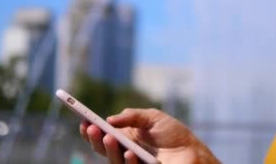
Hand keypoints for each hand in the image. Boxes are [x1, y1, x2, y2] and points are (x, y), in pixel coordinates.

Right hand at [80, 108, 219, 163]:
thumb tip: (110, 119)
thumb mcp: (152, 117)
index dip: (91, 131)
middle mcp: (125, 152)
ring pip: (114, 161)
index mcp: (125, 138)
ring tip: (109, 136)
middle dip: (95, 139)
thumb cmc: (173, 134)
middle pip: (104, 149)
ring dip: (109, 149)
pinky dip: (128, 161)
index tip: (83, 121)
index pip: (103, 136)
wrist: (193, 150)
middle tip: (93, 128)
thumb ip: (132, 116)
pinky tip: (129, 152)